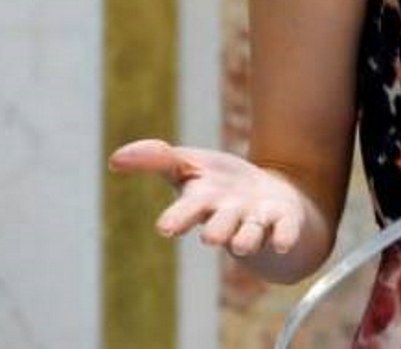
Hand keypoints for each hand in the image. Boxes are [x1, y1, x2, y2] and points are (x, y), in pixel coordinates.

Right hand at [108, 138, 304, 257]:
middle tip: (211, 237)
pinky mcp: (284, 220)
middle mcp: (228, 217)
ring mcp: (256, 221)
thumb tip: (115, 158)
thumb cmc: (220, 184)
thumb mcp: (189, 163)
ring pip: (250, 234)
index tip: (165, 228)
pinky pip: (285, 231)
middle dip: (217, 230)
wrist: (268, 195)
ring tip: (243, 242)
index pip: (186, 212)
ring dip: (247, 238)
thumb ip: (156, 159)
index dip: (177, 218)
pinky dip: (284, 236)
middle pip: (221, 226)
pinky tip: (285, 242)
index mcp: (202, 203)